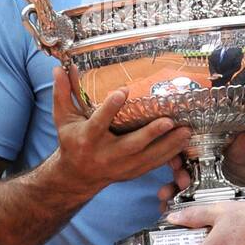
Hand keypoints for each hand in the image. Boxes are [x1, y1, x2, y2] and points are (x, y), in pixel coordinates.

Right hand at [50, 66, 192, 198]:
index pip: (98, 123)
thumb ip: (62, 93)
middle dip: (150, 134)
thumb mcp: (63, 118)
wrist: (77, 176)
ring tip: (185, 130)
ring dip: (168, 145)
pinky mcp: (132, 172)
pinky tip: (183, 142)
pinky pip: (153, 164)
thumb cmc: (72, 142)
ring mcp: (121, 166)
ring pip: (147, 157)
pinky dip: (170, 154)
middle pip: (130, 145)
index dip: (110, 108)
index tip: (123, 91)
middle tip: (167, 120)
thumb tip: (59, 68)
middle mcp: (105, 154)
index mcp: (87, 139)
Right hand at [156, 131, 244, 207]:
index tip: (177, 162)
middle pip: (177, 170)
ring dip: (168, 194)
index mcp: (204, 150)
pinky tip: (169, 212)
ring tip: (166, 200)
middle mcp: (197, 168)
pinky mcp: (202, 203)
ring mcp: (198, 186)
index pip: (182, 149)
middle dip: (174, 177)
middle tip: (181, 183)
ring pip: (176, 188)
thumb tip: (241, 137)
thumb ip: (241, 147)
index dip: (175, 154)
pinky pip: (185, 207)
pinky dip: (175, 209)